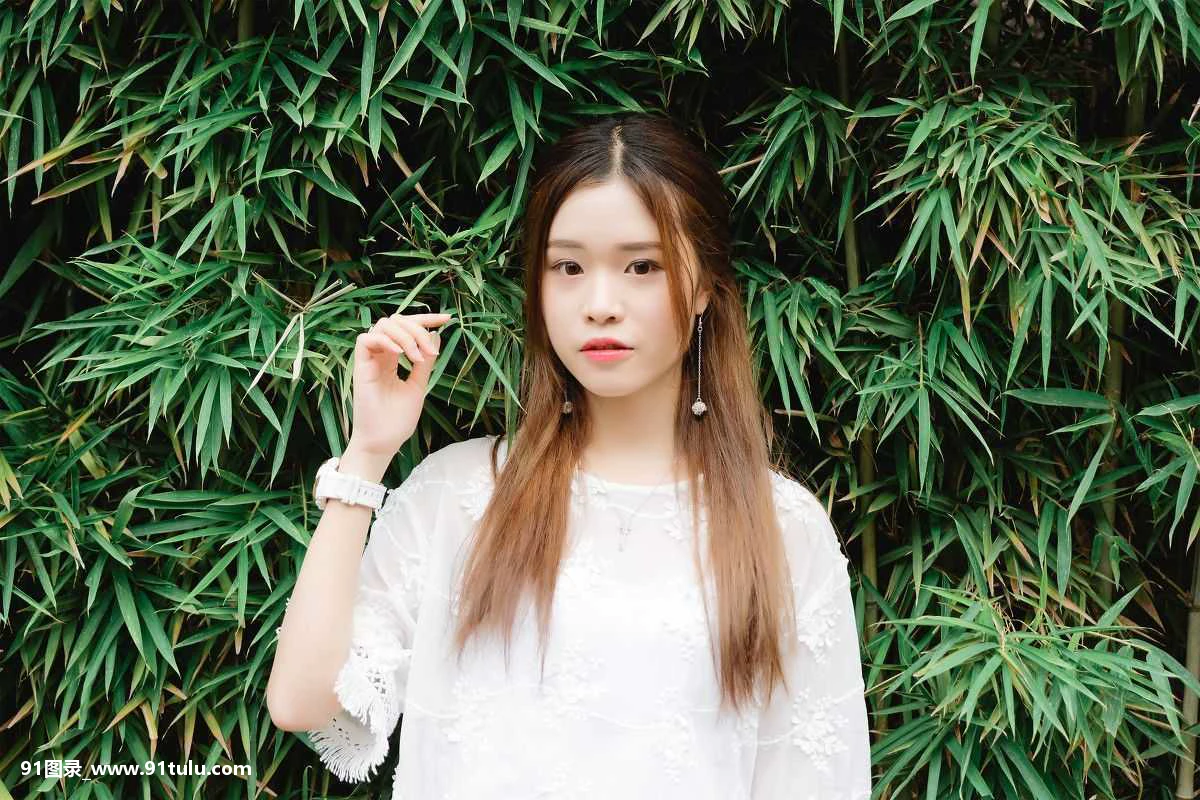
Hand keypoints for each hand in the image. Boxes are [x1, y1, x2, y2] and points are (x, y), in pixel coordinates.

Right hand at [349, 310, 452, 457]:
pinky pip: (366, 339)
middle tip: (431, 350)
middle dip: (418, 327)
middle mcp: (380, 355)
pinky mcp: (360, 367)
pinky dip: (386, 340)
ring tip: (418, 357)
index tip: (447, 319)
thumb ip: (425, 361)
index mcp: (393, 358)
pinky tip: (401, 355)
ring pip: (382, 325)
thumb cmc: (398, 418)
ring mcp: (369, 360)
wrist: (385, 441)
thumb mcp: (419, 385)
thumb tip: (436, 335)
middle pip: (396, 321)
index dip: (426, 319)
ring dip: (406, 335)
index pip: (407, 328)